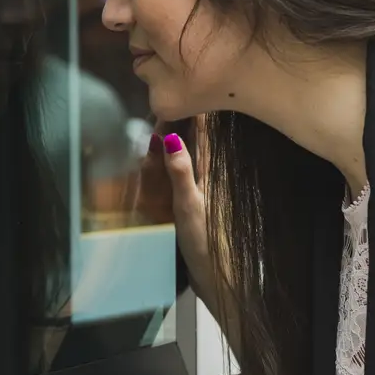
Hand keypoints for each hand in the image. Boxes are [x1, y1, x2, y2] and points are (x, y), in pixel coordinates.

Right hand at [132, 124, 215, 310]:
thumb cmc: (205, 244)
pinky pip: (183, 174)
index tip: (172, 96)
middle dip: (177, 123)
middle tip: (158, 108)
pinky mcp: (196, 204)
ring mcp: (202, 190)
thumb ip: (181, 172)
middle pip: (193, 141)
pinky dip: (172, 164)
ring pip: (188, 156)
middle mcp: (207, 176)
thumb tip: (168, 137)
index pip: (201, 133)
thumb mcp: (188, 206)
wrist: (217, 278)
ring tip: (157, 125)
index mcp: (208, 172)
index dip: (188, 112)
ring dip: (174, 141)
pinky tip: (162, 161)